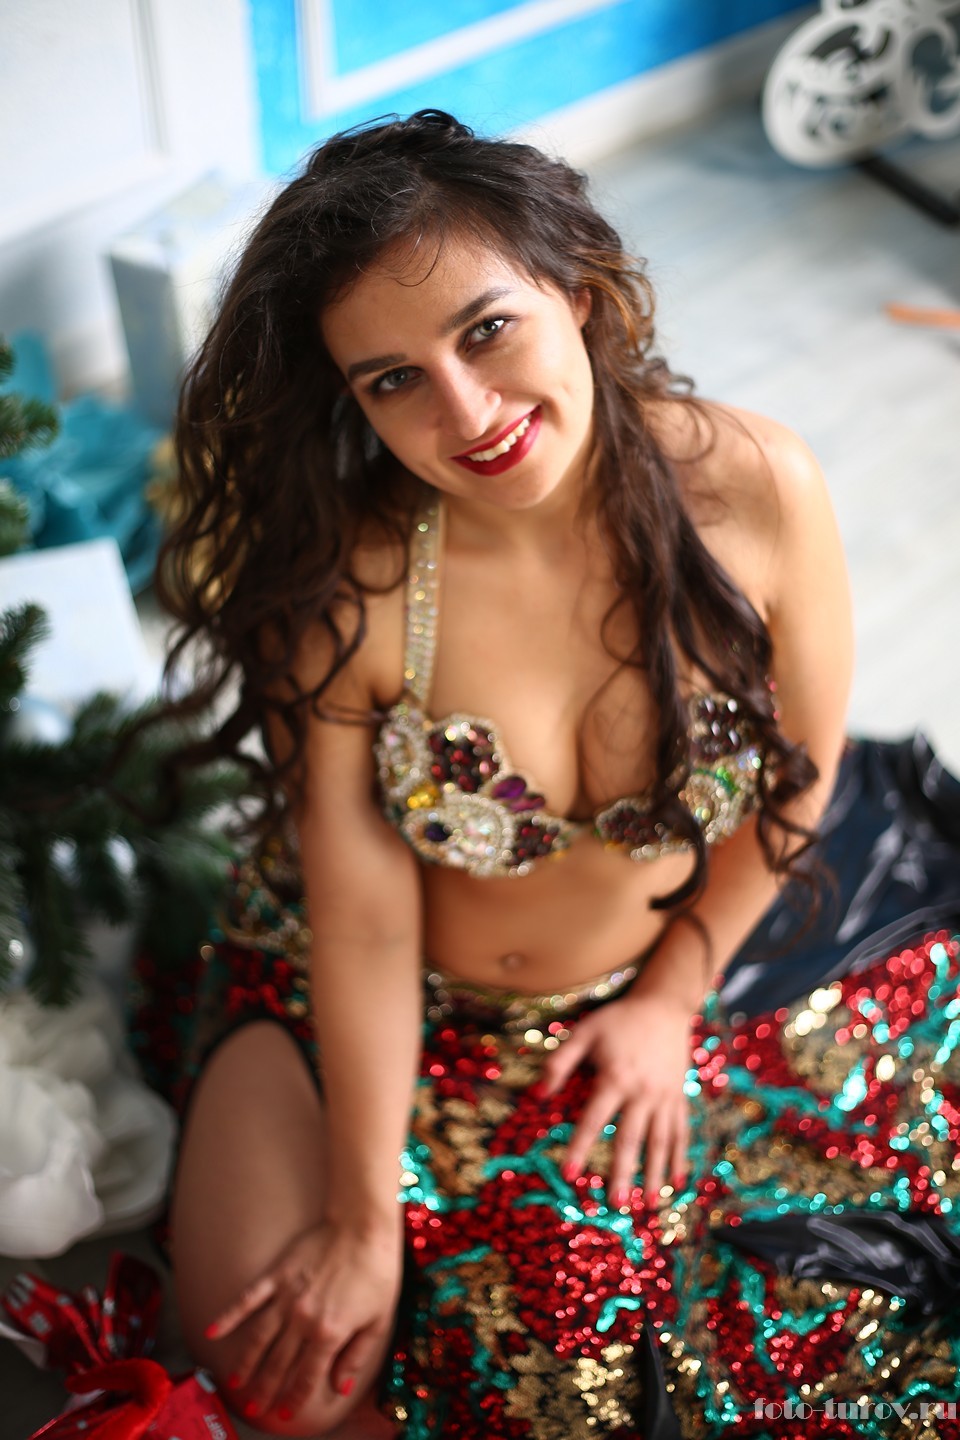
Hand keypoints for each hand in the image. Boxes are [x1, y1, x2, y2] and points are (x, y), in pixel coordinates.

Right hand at [203, 1220, 400, 1421]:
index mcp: (329, 1333)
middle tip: (254, 1408)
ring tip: (234, 1383)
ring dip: (245, 1363)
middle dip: (266, 1390)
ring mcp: (287, 1296)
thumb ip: (357, 1355)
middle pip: (279, 1363)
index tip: (284, 1414)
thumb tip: (340, 1387)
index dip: (295, 1399)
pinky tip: (212, 1331)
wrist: (363, 1225)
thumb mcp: (378, 1320)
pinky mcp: (277, 1275)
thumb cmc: (378, 1271)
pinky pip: (249, 1299)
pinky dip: (229, 1316)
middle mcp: (303, 1319)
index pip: (307, 1376)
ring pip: (259, 1338)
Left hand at [540, 991, 692, 1208]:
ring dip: (654, 1175)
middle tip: (615, 1204)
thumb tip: (539, 1094)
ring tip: (648, 1205)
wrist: (664, 1007)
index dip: (581, 1146)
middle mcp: (643, 1092)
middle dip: (622, 1173)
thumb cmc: (619, 1020)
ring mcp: (665, 1097)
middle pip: (631, 1138)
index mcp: (616, 1077)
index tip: (570, 1173)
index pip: (594, 1118)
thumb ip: (560, 1062)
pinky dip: (680, 1158)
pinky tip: (677, 1182)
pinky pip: (681, 1132)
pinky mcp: (679, 1098)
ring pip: (660, 1142)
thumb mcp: (585, 1032)